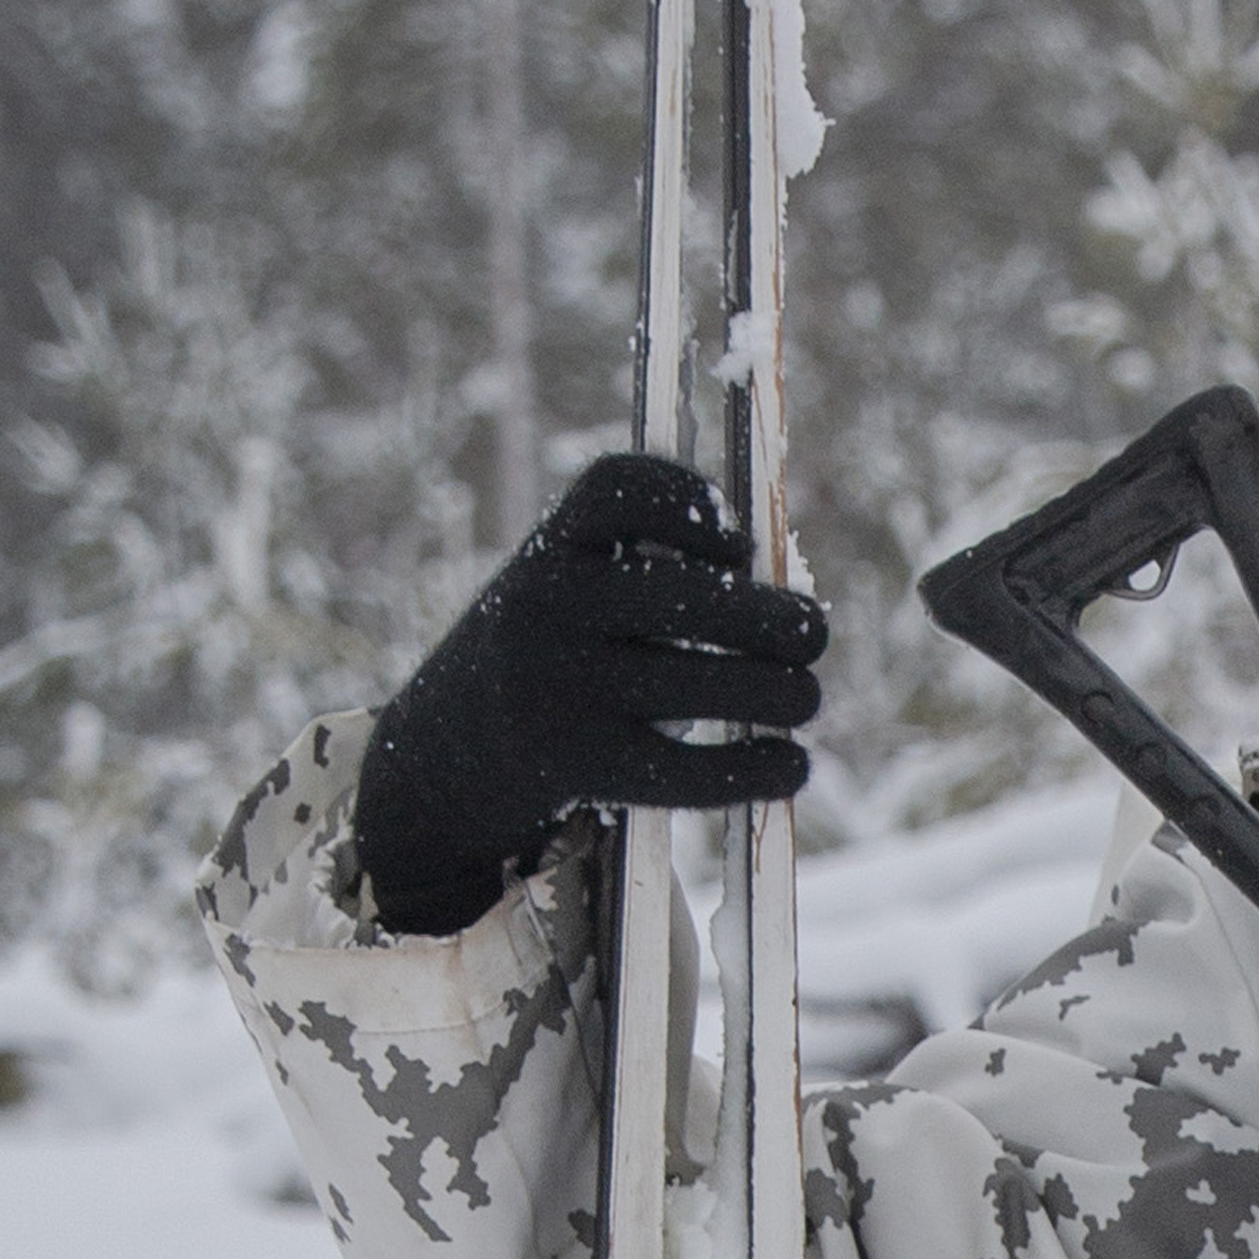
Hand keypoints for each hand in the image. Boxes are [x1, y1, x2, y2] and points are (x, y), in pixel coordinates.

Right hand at [355, 454, 825, 934]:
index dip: (693, 503)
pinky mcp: (575, 763)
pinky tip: (791, 765)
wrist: (445, 747)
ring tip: (805, 696)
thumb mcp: (571, 586)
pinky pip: (685, 769)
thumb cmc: (552, 652)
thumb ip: (654, 572)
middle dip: (775, 620)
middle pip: (689, 600)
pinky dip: (756, 769)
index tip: (735, 544)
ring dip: (782, 693)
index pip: (621, 488)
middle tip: (813, 633)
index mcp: (550, 544)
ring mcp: (558, 685)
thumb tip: (791, 610)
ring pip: (702, 686)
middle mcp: (547, 603)